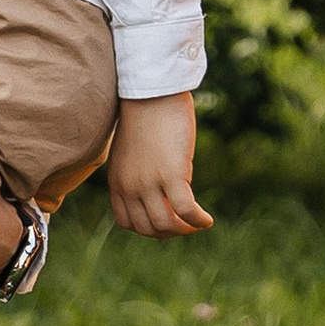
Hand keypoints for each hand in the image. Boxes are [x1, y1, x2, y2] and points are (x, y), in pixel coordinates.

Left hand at [106, 92, 212, 236]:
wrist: (151, 93)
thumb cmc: (144, 116)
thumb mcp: (131, 151)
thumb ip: (136, 173)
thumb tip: (156, 190)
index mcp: (117, 181)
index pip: (128, 222)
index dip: (148, 228)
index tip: (166, 222)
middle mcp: (129, 186)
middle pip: (148, 228)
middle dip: (170, 232)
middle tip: (186, 225)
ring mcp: (148, 182)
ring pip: (167, 225)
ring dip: (185, 230)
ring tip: (198, 223)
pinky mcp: (172, 175)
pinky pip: (186, 211)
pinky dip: (198, 221)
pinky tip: (207, 220)